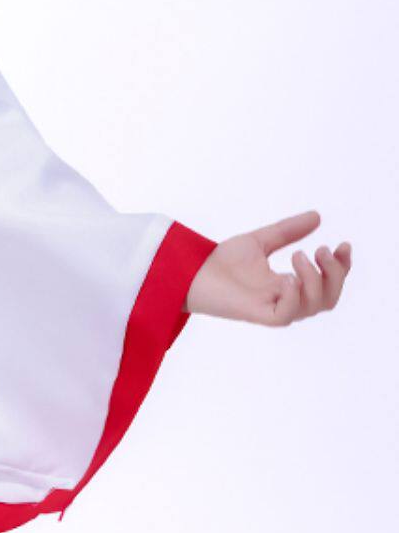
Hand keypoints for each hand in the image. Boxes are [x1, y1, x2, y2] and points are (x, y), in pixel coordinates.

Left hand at [183, 209, 350, 324]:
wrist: (190, 270)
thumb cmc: (221, 261)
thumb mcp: (260, 240)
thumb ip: (287, 231)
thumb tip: (317, 216)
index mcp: (290, 285)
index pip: (328, 282)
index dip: (341, 266)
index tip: (342, 243)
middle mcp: (287, 300)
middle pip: (329, 297)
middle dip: (335, 273)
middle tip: (321, 249)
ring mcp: (275, 309)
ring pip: (315, 305)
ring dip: (315, 279)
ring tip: (299, 255)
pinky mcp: (261, 316)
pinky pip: (289, 313)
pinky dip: (295, 296)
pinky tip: (288, 278)